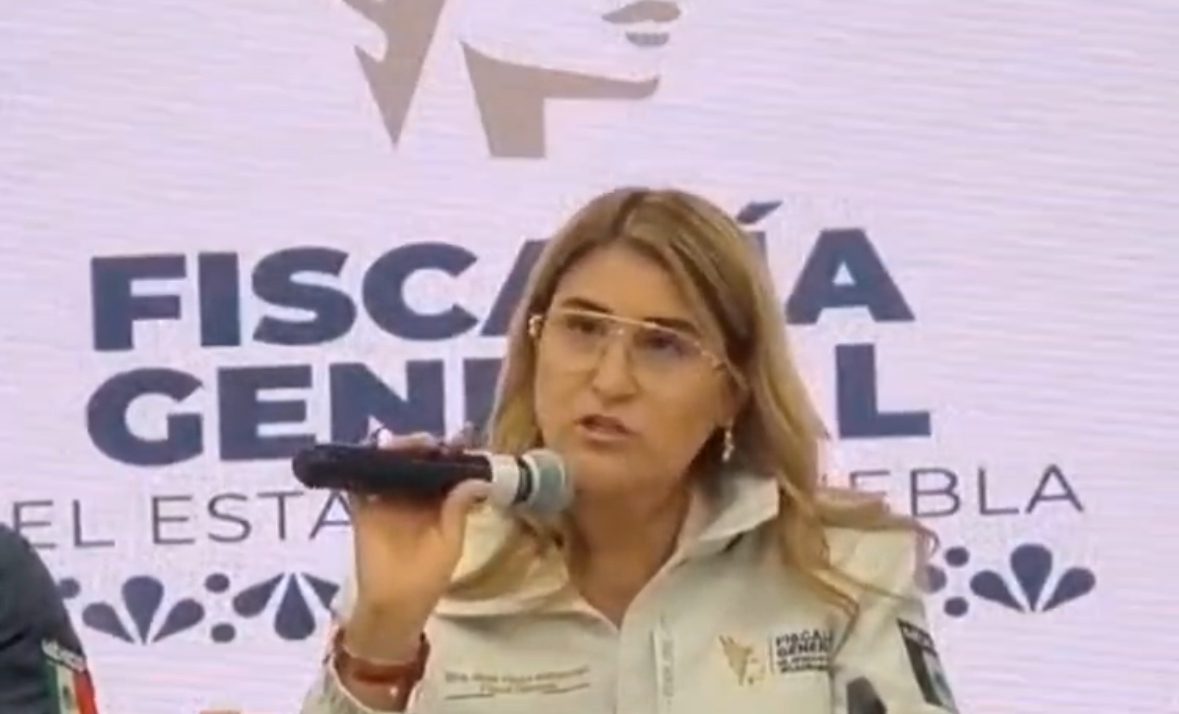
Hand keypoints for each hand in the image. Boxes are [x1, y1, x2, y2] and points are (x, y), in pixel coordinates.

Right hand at [344, 425, 489, 658]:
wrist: (394, 606)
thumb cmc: (428, 578)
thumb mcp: (450, 543)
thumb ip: (458, 509)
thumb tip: (479, 479)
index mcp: (439, 500)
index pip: (446, 467)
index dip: (452, 451)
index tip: (460, 438)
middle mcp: (413, 494)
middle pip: (416, 458)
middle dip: (423, 445)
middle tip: (429, 443)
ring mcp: (387, 499)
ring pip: (390, 463)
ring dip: (396, 449)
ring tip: (404, 446)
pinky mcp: (363, 507)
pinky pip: (361, 481)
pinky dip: (363, 464)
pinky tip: (373, 453)